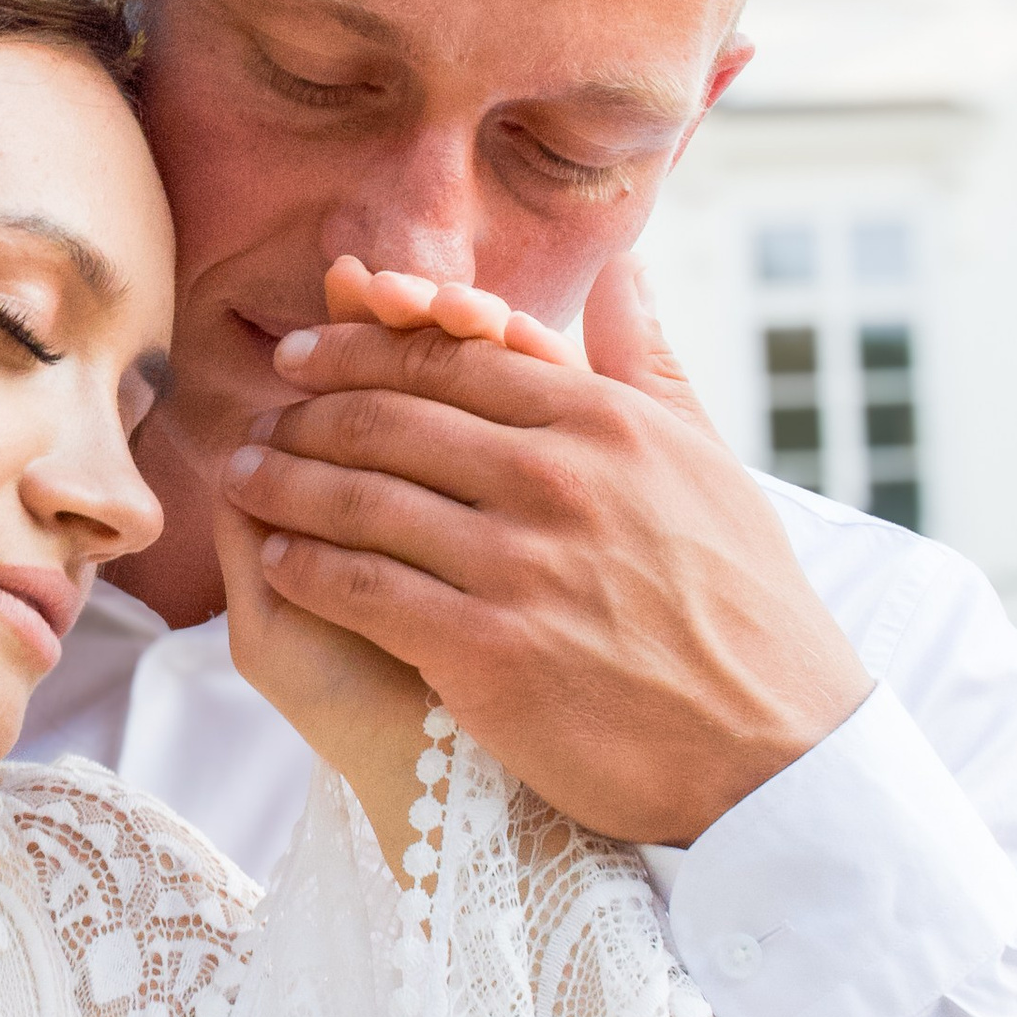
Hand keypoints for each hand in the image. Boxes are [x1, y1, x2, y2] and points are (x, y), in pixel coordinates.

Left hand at [221, 254, 871, 845]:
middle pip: (389, 418)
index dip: (360, 350)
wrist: (772, 748)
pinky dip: (307, 565)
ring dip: (286, 480)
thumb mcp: (706, 459)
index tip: (306, 354)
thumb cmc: (741, 603)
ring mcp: (520, 563)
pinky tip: (277, 557)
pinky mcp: (488, 649)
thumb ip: (646, 359)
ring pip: (362, 498)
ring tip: (244, 476)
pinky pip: (363, 588)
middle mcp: (557, 477)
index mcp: (603, 420)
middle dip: (306, 411)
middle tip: (260, 417)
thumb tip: (620, 268)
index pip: (449, 360)